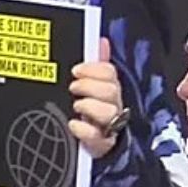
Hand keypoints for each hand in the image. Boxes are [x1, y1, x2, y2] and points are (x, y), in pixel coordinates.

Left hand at [68, 38, 124, 158]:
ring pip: (109, 112)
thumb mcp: (93, 86)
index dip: (93, 69)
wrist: (92, 144)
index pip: (110, 72)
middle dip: (88, 86)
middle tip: (73, 88)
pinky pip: (97, 137)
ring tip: (76, 106)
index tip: (76, 71)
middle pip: (111, 90)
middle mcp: (114, 105)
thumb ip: (96, 66)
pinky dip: (83, 129)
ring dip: (89, 106)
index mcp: (111, 88)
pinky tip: (74, 124)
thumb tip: (101, 41)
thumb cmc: (91, 112)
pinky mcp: (102, 144)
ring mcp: (110, 126)